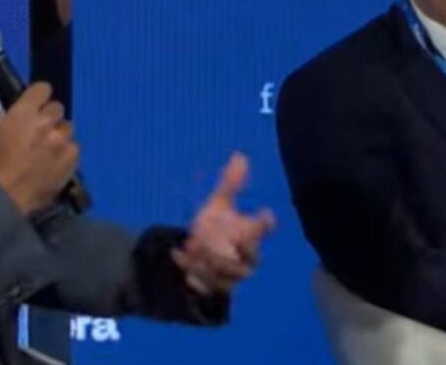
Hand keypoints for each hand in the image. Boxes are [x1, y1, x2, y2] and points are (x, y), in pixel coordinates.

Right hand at [0, 82, 77, 214]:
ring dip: (60, 135)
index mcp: (24, 112)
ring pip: (67, 127)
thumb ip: (13, 115)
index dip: (41, 96)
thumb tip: (24, 109)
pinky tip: (57, 162)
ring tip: (51, 149)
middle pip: (57, 108)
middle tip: (43, 131)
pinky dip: (67, 153)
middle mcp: (46, 122)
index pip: (43, 88)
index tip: (39, 104)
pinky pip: (74, 147)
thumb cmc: (0, 163)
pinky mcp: (72, 155)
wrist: (11, 194)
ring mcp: (62, 139)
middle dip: (50, 118)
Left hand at [171, 152, 275, 294]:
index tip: (262, 214)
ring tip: (190, 247)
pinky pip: (209, 285)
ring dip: (207, 259)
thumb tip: (240, 154)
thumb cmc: (214, 228)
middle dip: (226, 247)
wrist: (196, 258)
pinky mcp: (217, 291)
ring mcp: (233, 277)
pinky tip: (181, 258)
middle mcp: (247, 258)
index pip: (263, 228)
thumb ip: (230, 184)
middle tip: (203, 235)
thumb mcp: (218, 205)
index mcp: (250, 234)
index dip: (263, 223)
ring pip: (227, 273)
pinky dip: (194, 271)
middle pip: (247, 257)